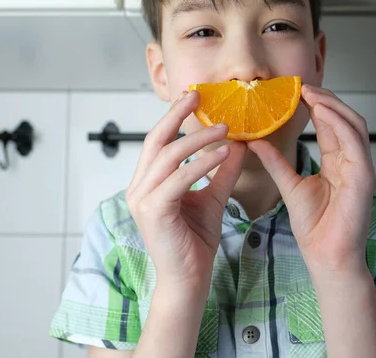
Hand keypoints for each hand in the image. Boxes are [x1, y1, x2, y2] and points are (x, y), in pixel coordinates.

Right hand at [126, 90, 246, 286]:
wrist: (190, 278)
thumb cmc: (195, 241)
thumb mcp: (213, 198)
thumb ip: (222, 173)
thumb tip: (237, 145)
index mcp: (147, 184)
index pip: (157, 142)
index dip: (172, 117)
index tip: (191, 98)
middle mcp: (139, 188)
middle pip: (155, 141)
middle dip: (176, 115)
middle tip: (199, 97)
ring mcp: (142, 200)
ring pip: (168, 156)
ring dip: (197, 139)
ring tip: (224, 129)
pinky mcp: (153, 212)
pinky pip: (178, 179)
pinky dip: (201, 164)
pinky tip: (222, 154)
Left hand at [248, 84, 375, 272]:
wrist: (325, 256)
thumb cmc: (314, 226)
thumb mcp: (289, 185)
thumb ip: (275, 162)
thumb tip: (254, 140)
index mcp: (338, 162)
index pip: (330, 126)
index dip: (316, 106)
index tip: (294, 92)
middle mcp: (351, 161)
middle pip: (344, 119)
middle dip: (326, 99)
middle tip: (302, 87)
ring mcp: (360, 167)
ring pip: (354, 124)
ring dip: (333, 105)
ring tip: (310, 93)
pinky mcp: (364, 177)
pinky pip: (355, 142)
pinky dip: (340, 123)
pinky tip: (322, 111)